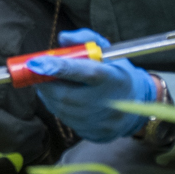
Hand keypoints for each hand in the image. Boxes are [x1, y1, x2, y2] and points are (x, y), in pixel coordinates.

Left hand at [25, 27, 159, 141]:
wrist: (140, 104)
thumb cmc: (117, 72)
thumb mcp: (107, 51)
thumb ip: (85, 39)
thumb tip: (63, 38)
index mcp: (112, 78)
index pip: (85, 72)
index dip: (59, 68)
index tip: (34, 62)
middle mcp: (107, 103)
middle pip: (66, 96)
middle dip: (44, 84)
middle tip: (35, 73)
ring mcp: (102, 122)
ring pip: (62, 110)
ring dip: (49, 96)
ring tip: (50, 83)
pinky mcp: (96, 135)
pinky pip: (68, 121)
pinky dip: (58, 108)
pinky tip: (62, 99)